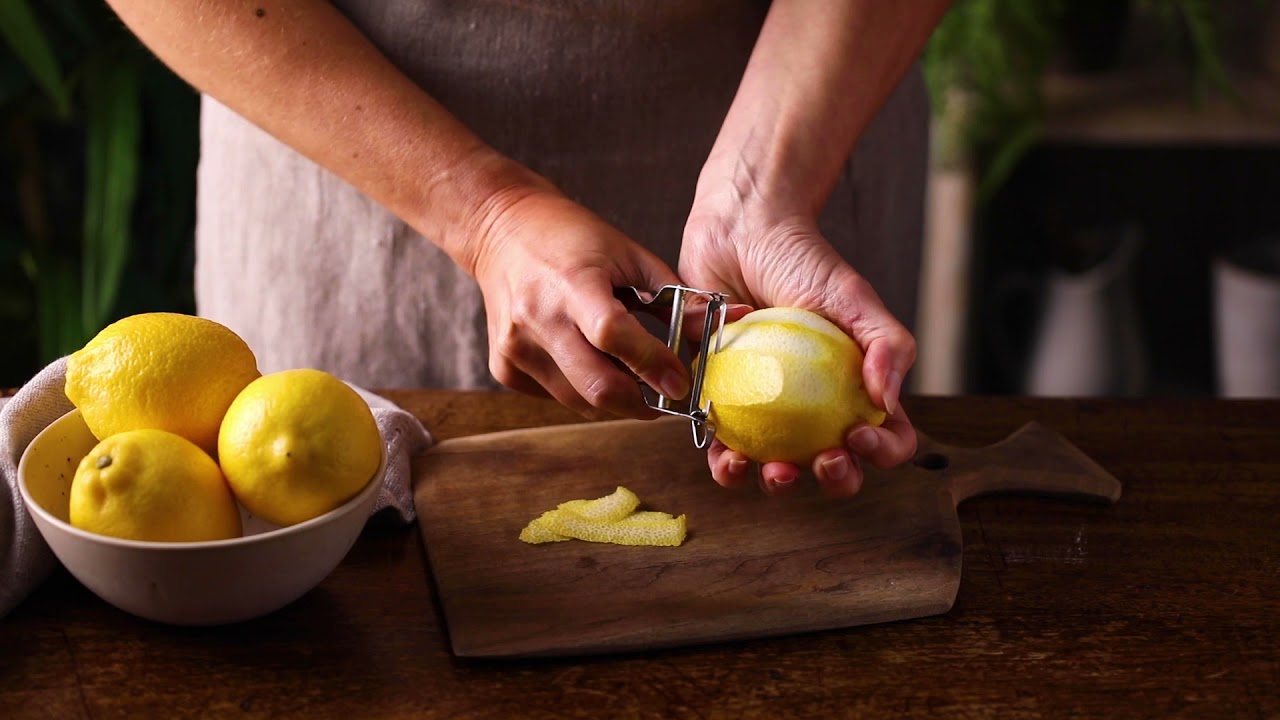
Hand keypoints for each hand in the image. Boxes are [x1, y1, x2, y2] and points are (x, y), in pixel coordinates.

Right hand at [468, 186, 689, 419]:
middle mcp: (538, 319)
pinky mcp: (504, 366)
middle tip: (663, 396)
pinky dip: (581, 390)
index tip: (680, 383)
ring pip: (578, 400)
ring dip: (613, 398)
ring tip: (629, 376)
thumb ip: (673, 295)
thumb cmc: (570, 237)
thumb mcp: (627, 253)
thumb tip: (719, 325)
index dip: (652, 364)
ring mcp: (516, 347)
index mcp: (572, 283)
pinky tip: (589, 362)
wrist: (501, 230)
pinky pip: (555, 396)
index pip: (613, 335)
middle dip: (640, 402)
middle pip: (596, 385)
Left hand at [679, 209, 917, 497]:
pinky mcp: (723, 402)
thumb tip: (887, 401)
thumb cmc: (804, 261)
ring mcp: (769, 410)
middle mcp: (816, 408)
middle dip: (833, 480)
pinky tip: (724, 454)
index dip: (882, 452)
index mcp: (857, 389)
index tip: (858, 435)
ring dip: (773, 482)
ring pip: (777, 468)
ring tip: (766, 469)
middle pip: (836, 466)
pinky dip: (724, 459)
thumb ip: (887, 345)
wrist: (740, 233)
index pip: (888, 437)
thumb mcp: (855, 298)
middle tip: (820, 462)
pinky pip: (723, 445)